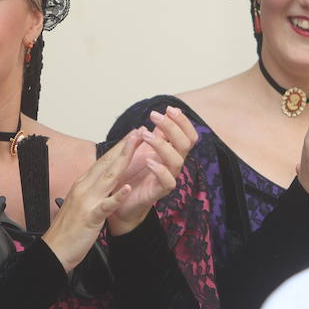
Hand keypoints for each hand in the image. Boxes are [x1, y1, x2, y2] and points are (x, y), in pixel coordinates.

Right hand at [43, 133, 136, 271]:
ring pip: (107, 178)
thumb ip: (91, 191)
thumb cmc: (68, 230)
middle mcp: (84, 188)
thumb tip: (102, 181)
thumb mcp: (81, 204)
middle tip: (139, 131)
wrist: (54, 250)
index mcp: (83, 184)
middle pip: (107, 164)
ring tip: (136, 147)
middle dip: (124, 147)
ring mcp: (86, 202)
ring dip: (123, 161)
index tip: (132, 135)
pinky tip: (127, 187)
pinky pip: (105, 206)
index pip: (103, 161)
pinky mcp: (90, 217)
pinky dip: (116, 196)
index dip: (118, 147)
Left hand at [108, 106, 197, 235]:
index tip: (170, 108)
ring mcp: (168, 177)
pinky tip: (148, 161)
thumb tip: (164, 114)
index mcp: (171, 152)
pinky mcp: (159, 192)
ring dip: (162, 145)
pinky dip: (159, 170)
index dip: (183, 121)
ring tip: (145, 135)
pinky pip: (168, 182)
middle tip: (154, 115)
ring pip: (177, 160)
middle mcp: (172, 163)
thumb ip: (155, 133)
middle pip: (185, 143)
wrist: (121, 200)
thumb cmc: (132, 174)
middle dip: (172, 127)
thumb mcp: (143, 148)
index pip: (187, 135)